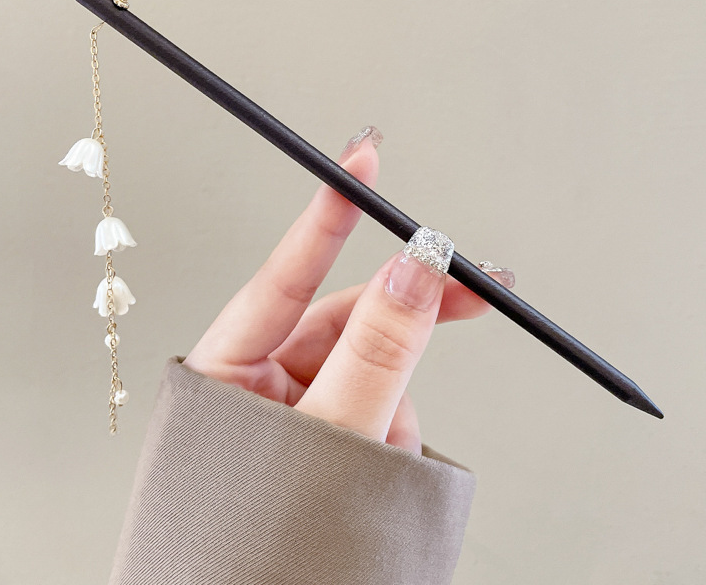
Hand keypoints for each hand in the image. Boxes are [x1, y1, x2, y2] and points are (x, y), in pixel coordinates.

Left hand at [183, 127, 510, 454]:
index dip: (328, 215)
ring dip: (401, 403)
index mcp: (230, 371)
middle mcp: (263, 384)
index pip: (288, 274)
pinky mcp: (336, 441)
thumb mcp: (329, 439)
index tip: (360, 160)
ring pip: (380, 373)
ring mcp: (303, 413)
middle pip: (350, 320)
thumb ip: (378, 353)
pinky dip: (397, 437)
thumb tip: (417, 268)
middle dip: (407, 319)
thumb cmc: (256, 544)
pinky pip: (386, 415)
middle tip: (474, 288)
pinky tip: (383, 471)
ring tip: (386, 456)